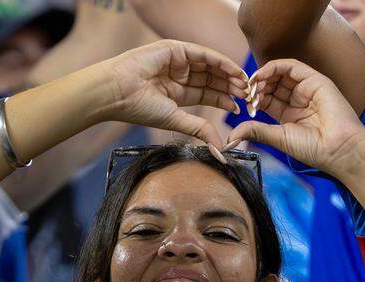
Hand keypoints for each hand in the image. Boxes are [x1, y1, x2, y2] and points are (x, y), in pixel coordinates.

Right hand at [102, 40, 247, 148]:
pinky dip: (221, 62)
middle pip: (211, 79)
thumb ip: (199, 129)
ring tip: (244, 85)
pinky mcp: (177, 49)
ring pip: (211, 66)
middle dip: (229, 87)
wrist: (117, 92)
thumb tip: (219, 148)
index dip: (223, 100)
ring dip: (229, 74)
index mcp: (176, 93)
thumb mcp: (175, 120)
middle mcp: (178, 76)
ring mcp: (178, 61)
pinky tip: (234, 71)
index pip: (206, 94)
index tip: (238, 109)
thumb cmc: (138, 108)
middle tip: (248, 96)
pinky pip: (204, 54)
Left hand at [228, 59, 364, 175]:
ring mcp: (307, 88)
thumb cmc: (311, 148)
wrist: (337, 148)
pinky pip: (291, 66)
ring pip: (279, 73)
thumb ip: (255, 131)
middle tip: (246, 94)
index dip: (253, 99)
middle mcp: (298, 99)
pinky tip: (261, 76)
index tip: (245, 106)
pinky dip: (273, 67)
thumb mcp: (277, 138)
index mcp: (289, 113)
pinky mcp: (316, 80)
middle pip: (272, 84)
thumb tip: (231, 136)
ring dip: (262, 76)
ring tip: (252, 86)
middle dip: (256, 87)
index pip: (266, 99)